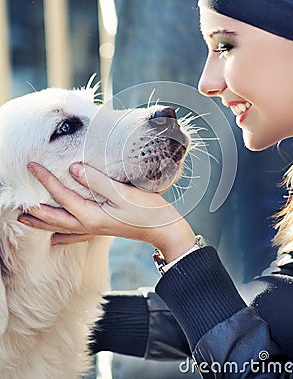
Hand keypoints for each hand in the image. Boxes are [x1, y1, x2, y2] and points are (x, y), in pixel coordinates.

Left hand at [18, 162, 195, 261]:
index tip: (32, 166)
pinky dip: (61, 235)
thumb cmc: (147, 210)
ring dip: (42, 223)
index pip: (61, 195)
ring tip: (25, 220)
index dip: (46, 179)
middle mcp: (88, 224)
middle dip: (35, 208)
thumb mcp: (123, 193)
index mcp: (91, 215)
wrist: (164, 229)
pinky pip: (74, 235)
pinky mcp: (102, 229)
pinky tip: (55, 238)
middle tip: (16, 202)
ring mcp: (94, 229)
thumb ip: (97, 180)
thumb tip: (74, 169)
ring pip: (60, 227)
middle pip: (54, 217)